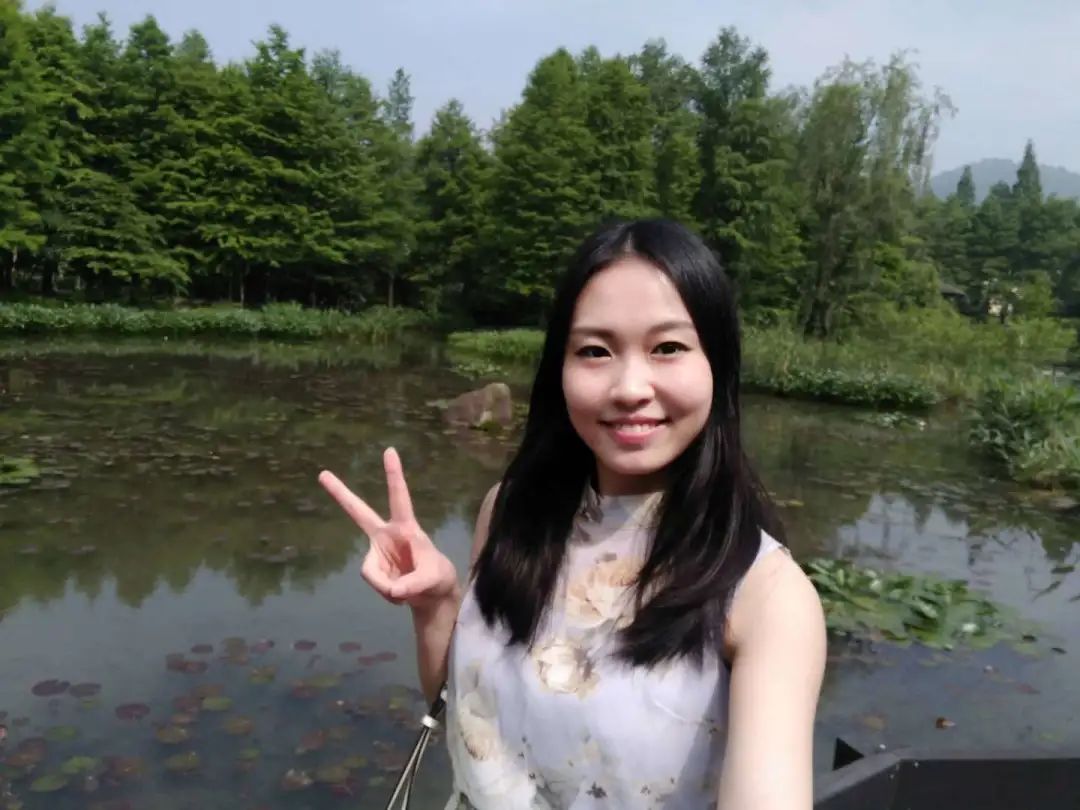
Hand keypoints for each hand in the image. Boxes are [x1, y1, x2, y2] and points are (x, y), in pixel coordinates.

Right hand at [318, 448, 457, 609]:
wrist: (432, 594)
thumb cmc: (437, 576)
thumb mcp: (432, 580)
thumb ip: (413, 584)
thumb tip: (392, 590)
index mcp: (406, 527)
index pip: (400, 498)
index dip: (394, 476)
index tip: (389, 450)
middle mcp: (387, 535)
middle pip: (359, 512)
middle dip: (340, 493)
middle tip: (322, 474)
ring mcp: (377, 552)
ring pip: (372, 573)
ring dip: (389, 587)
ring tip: (407, 591)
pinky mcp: (374, 569)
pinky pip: (376, 585)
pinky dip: (389, 595)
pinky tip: (400, 594)